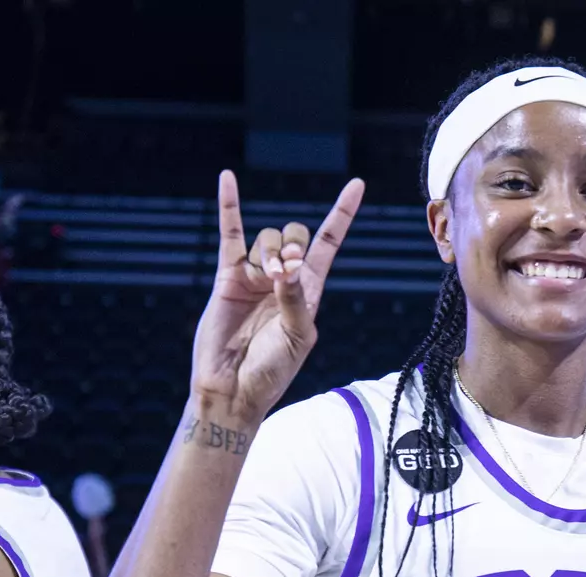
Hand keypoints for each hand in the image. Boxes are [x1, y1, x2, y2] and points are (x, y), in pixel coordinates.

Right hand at [190, 171, 364, 424]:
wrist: (233, 389)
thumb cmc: (271, 371)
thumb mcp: (297, 336)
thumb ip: (296, 299)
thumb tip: (288, 267)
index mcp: (309, 291)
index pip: (328, 244)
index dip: (342, 214)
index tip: (357, 184)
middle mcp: (283, 279)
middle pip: (295, 235)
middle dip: (294, 245)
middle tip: (286, 272)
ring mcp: (255, 276)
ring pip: (266, 239)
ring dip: (269, 252)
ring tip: (265, 277)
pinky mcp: (228, 278)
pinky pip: (230, 235)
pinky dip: (229, 206)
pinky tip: (228, 179)